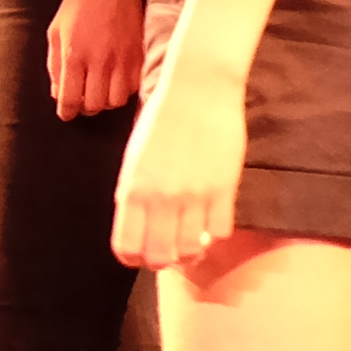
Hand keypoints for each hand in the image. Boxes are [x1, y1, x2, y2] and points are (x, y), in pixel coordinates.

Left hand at [45, 0, 142, 119]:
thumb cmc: (79, 2)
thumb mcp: (55, 30)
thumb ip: (54, 64)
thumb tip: (58, 92)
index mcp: (74, 55)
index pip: (70, 99)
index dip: (67, 112)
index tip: (67, 113)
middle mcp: (99, 61)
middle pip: (95, 105)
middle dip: (86, 108)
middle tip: (84, 99)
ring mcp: (122, 59)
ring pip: (116, 100)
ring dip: (107, 100)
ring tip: (101, 90)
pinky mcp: (139, 55)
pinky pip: (134, 86)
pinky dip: (125, 89)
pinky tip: (117, 80)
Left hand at [110, 65, 243, 269]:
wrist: (198, 90)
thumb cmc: (161, 120)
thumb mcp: (134, 159)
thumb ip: (133, 195)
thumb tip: (138, 230)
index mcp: (132, 190)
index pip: (126, 248)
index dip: (134, 259)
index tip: (141, 254)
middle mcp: (160, 198)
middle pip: (160, 258)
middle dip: (163, 261)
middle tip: (169, 252)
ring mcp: (194, 196)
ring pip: (191, 250)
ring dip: (191, 252)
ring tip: (191, 240)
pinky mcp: (224, 190)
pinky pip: (220, 232)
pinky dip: (214, 234)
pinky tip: (210, 221)